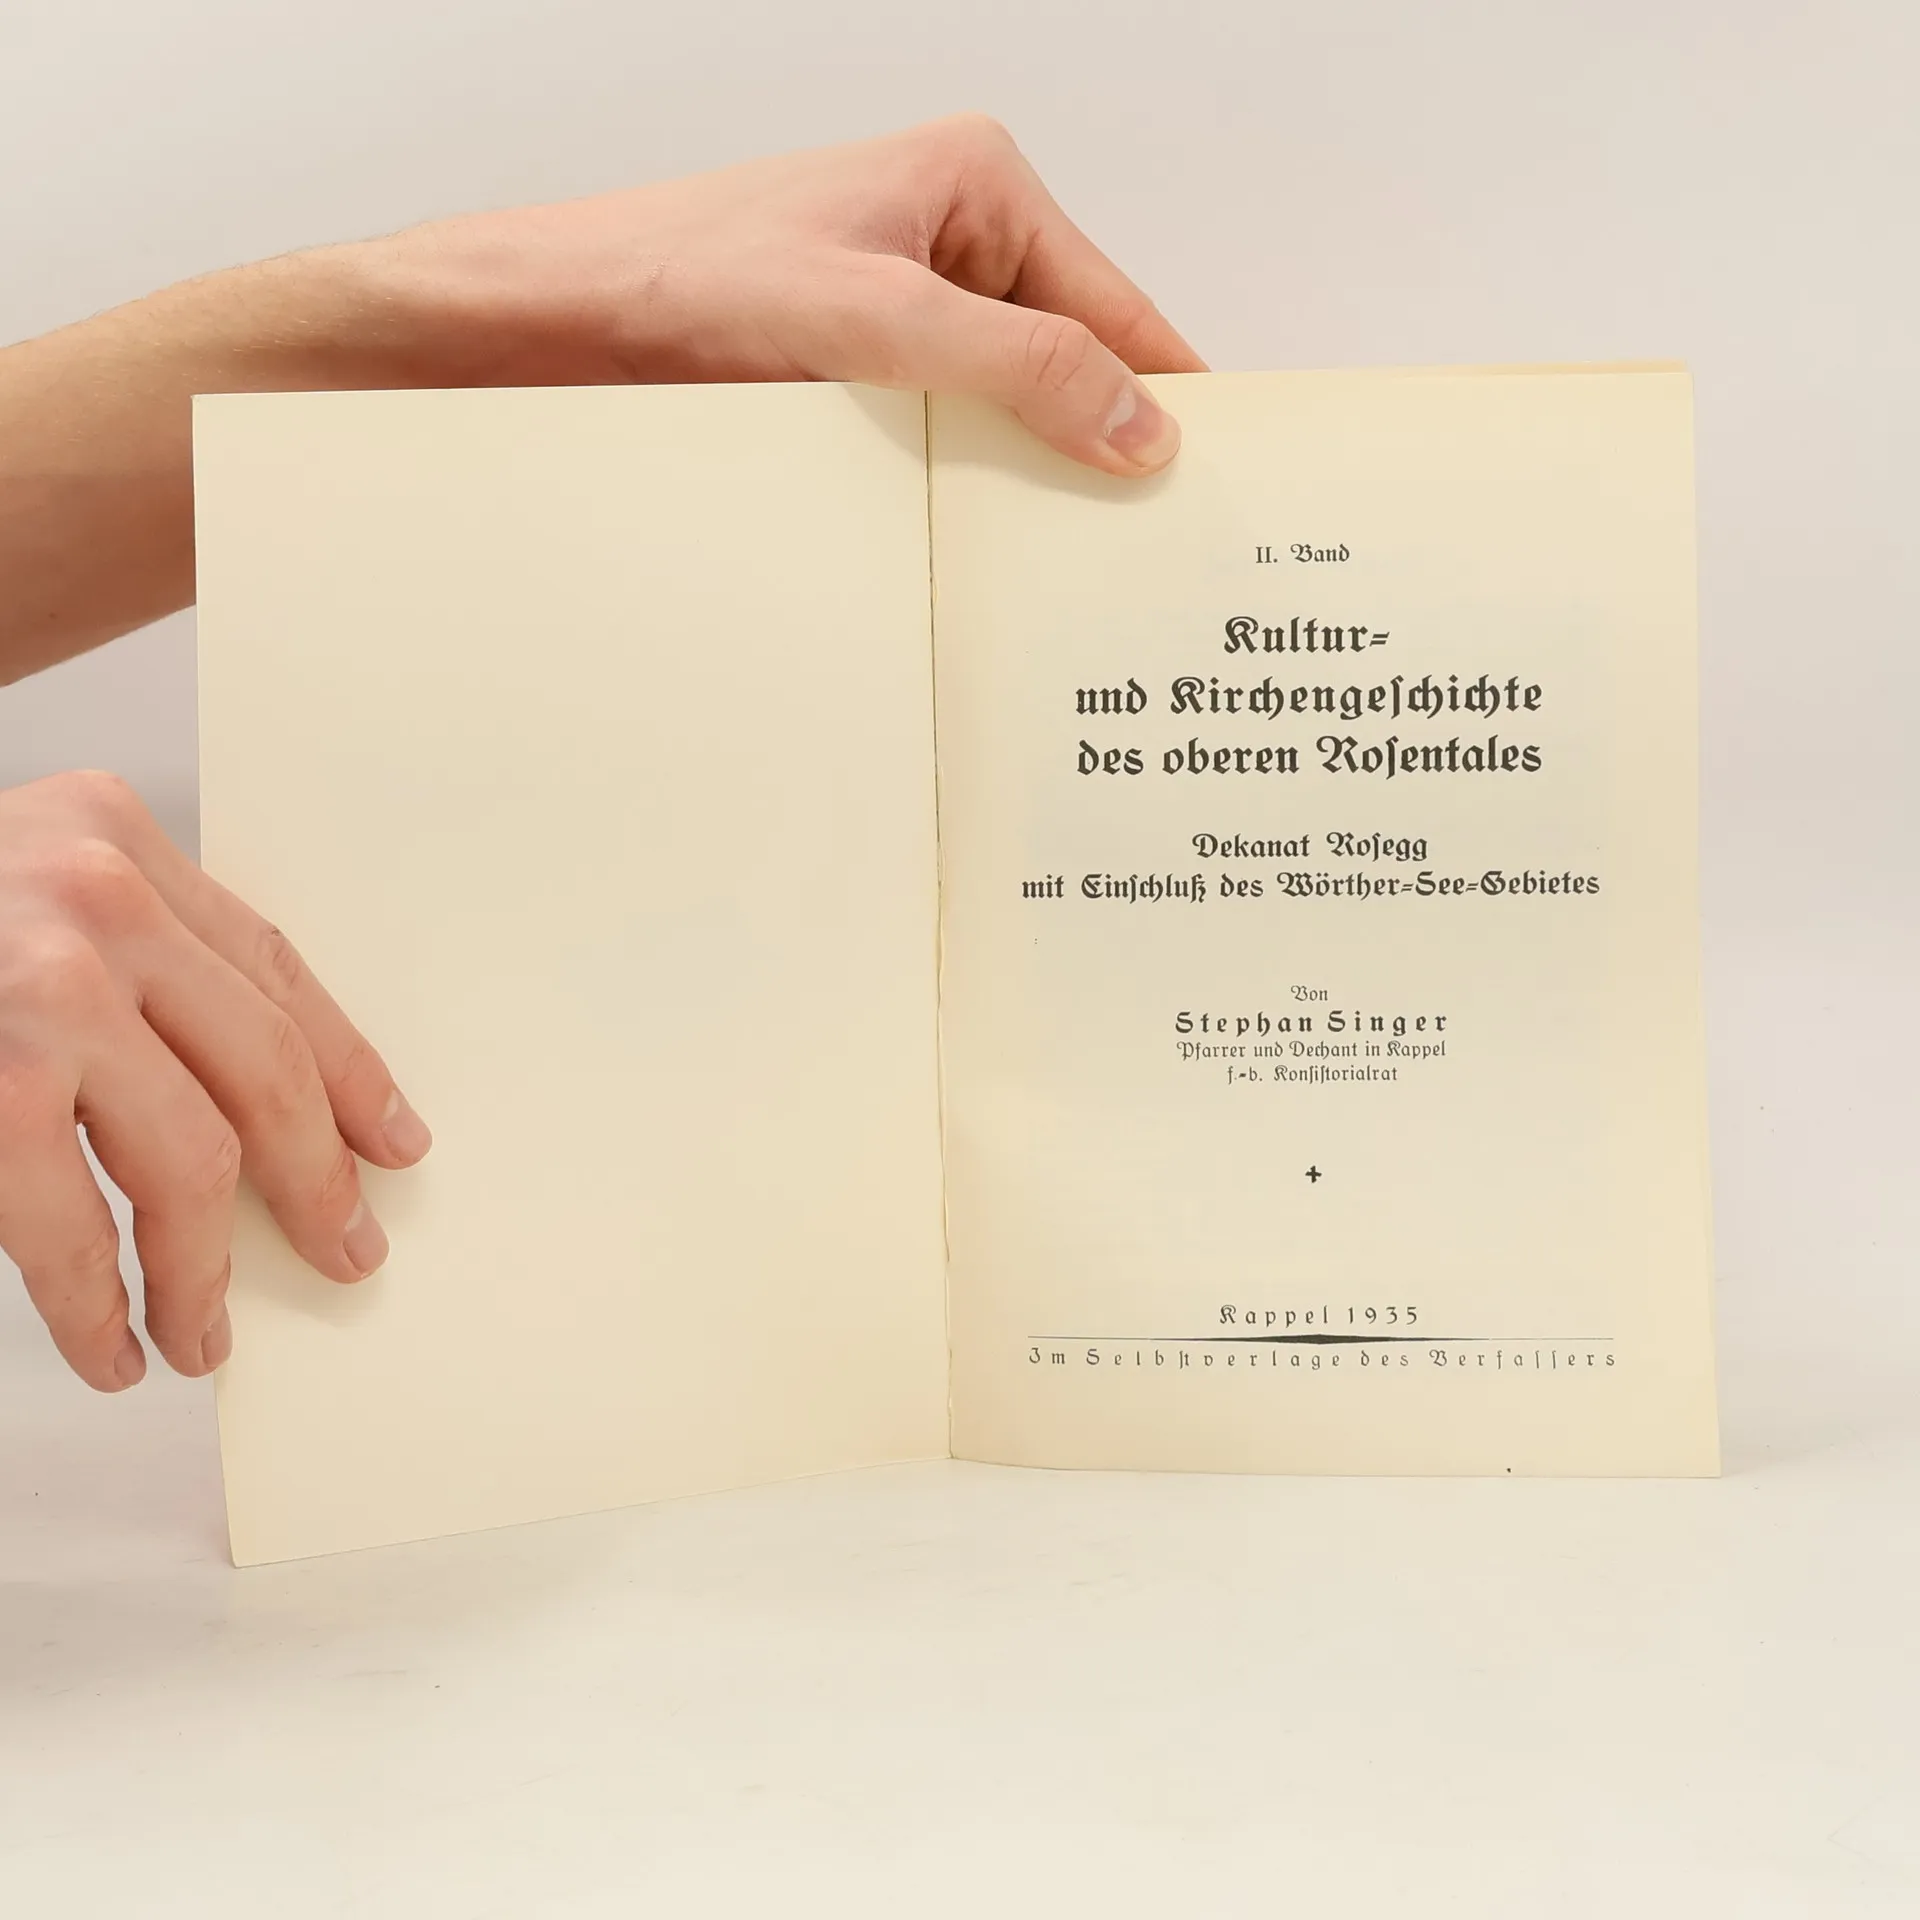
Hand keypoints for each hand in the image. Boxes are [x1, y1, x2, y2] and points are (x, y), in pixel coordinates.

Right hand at [0, 772, 430, 1389]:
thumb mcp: (19, 889)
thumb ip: (122, 960)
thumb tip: (259, 1106)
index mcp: (110, 838)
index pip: (276, 971)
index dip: (349, 1070)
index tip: (394, 1146)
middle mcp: (84, 897)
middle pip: (261, 1068)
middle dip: (313, 1183)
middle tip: (346, 1255)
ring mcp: (28, 990)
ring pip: (187, 1160)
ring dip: (203, 1268)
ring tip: (203, 1334)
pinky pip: (68, 1224)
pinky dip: (99, 1302)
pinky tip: (112, 1343)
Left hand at [359, 113, 1206, 475]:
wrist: (548, 322)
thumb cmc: (686, 277)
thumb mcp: (875, 319)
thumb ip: (1017, 365)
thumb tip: (1137, 425)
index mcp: (976, 188)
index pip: (1114, 305)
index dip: (1169, 395)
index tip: (1218, 480)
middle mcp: (947, 243)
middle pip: (1068, 361)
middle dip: (1101, 447)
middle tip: (1149, 551)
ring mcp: (899, 311)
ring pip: (1005, 409)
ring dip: (1027, 480)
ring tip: (1073, 569)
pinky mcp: (852, 372)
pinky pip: (942, 436)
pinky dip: (964, 488)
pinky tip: (980, 551)